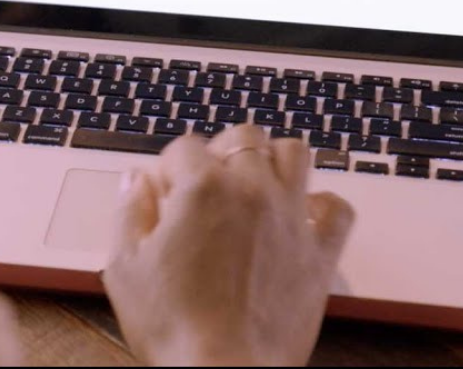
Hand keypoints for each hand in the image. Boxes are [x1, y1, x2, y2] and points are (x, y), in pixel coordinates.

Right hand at [102, 125, 354, 365]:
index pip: (183, 147)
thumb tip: (136, 181)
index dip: (168, 169)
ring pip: (295, 153)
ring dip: (273, 160)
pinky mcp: (320, 254)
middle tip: (207, 182)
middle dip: (221, 150)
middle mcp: (251, 191)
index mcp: (202, 188)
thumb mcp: (125, 266)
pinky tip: (300, 217)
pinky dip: (322, 205)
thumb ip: (129, 211)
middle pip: (244, 136)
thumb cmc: (174, 326)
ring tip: (254, 184)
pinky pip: (338, 209)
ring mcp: (291, 219)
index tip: (162, 194)